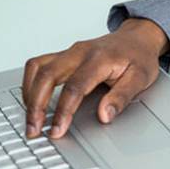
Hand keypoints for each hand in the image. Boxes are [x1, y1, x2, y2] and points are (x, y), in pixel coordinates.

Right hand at [22, 18, 169, 138]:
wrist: (137, 38)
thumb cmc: (139, 58)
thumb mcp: (140, 79)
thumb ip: (122, 98)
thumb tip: (104, 115)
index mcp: (99, 59)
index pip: (75, 87)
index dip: (63, 111)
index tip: (58, 130)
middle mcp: (79, 52)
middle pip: (47, 76)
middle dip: (36, 105)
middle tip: (34, 130)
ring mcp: (69, 52)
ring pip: (37, 69)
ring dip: (29, 94)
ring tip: (31, 118)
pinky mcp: (63, 55)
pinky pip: (38, 65)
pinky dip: (30, 83)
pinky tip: (33, 100)